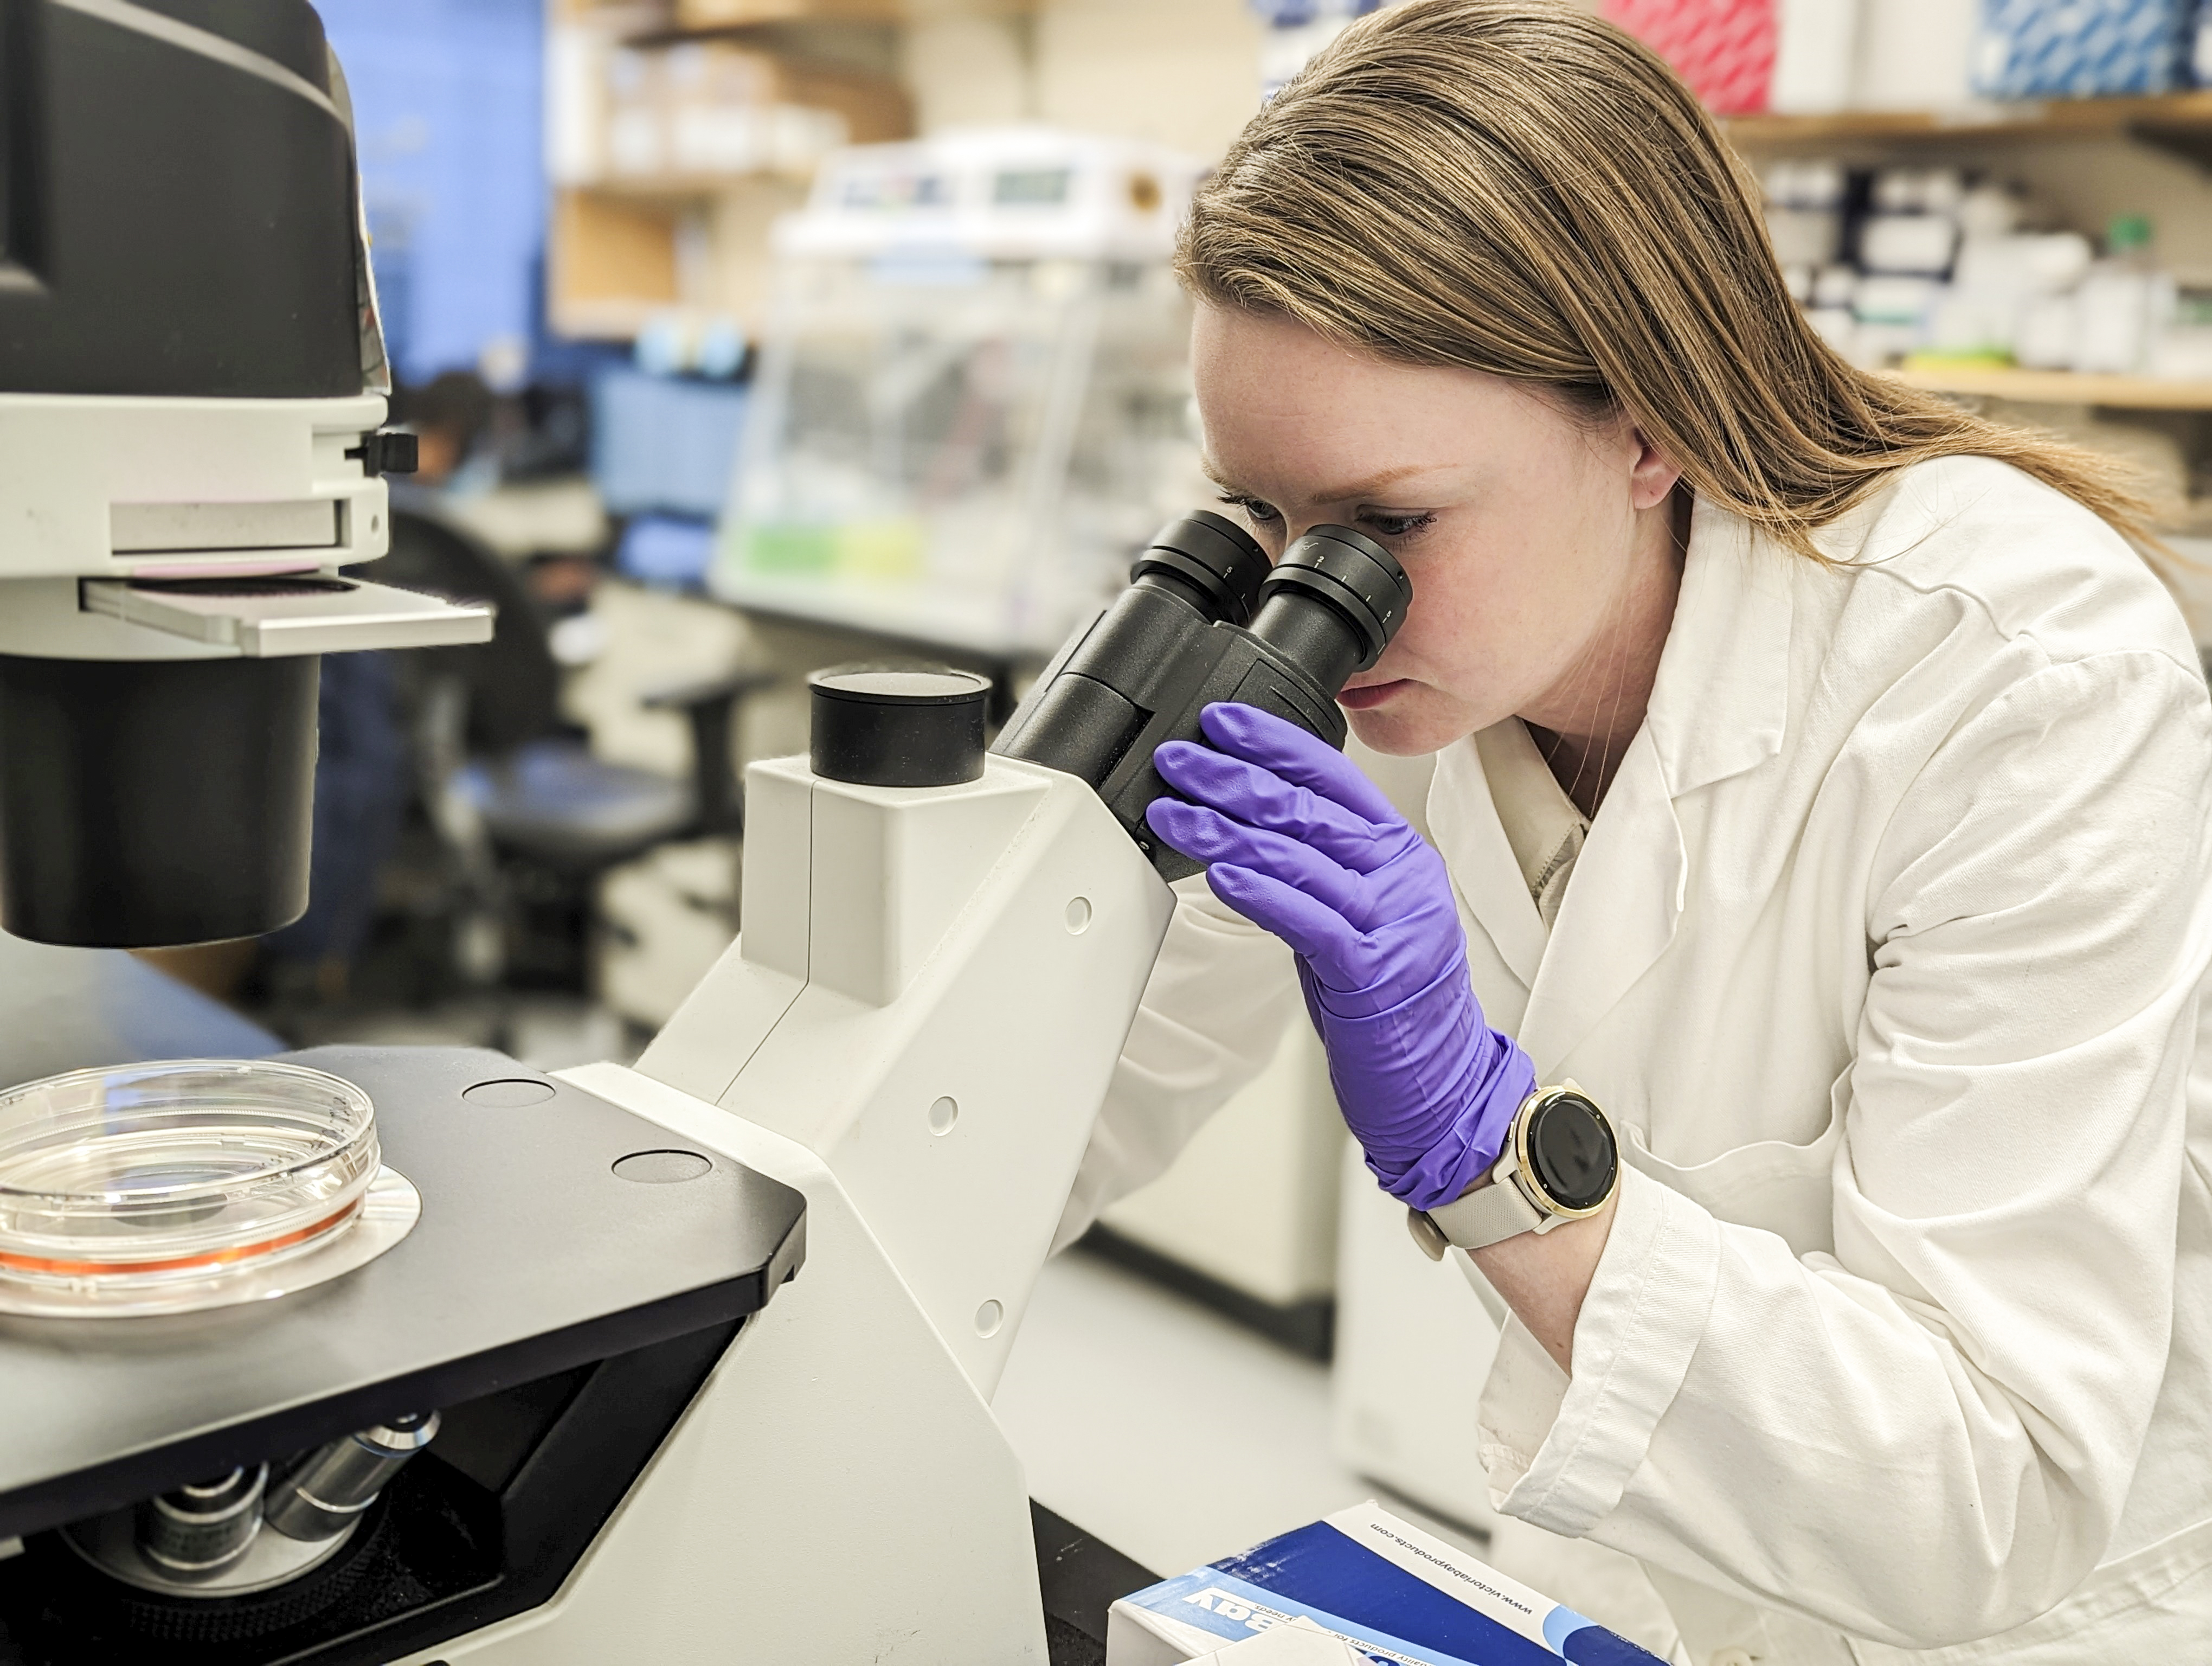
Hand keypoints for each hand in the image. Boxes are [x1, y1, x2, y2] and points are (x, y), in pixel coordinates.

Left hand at [1145, 703, 1534, 1211]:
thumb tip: (1243, 826)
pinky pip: (1307, 918)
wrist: (1441, 1083)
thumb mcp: (1361, 916)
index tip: (1222, 723)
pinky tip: (1220, 872)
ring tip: (1173, 810)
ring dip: (1224, 829)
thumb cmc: (1392, 1002)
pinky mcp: (1373, 970)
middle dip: (1233, 778)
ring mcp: (1392, 921)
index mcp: (1400, 854)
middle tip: (1178, 758)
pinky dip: (1259, 891)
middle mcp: (1402, 877)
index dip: (1276, 744)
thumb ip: (1318, 869)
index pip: (1334, 778)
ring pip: (1298, 857)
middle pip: (1307, 809)